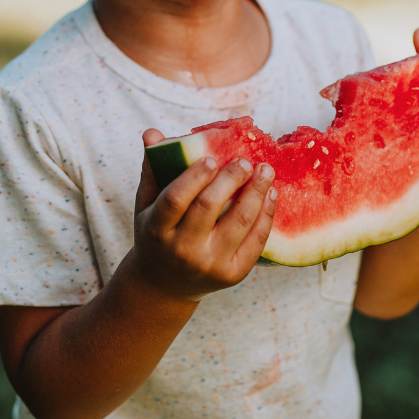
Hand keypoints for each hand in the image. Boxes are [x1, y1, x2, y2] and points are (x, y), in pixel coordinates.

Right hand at [131, 129, 277, 300]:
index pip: (174, 200)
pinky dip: (266, 216)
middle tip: (245, 160)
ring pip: (238, 224)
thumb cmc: (157, 233)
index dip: (193, 177)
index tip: (211, 157)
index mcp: (156, 230)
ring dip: (256, 193)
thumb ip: (152, 169)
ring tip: (265, 170)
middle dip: (230, 180)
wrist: (165, 285)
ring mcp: (209, 265)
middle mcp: (182, 251)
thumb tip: (152, 133)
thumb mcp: (146, 205)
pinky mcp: (232, 275)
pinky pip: (255, 242)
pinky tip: (271, 194)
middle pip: (208, 209)